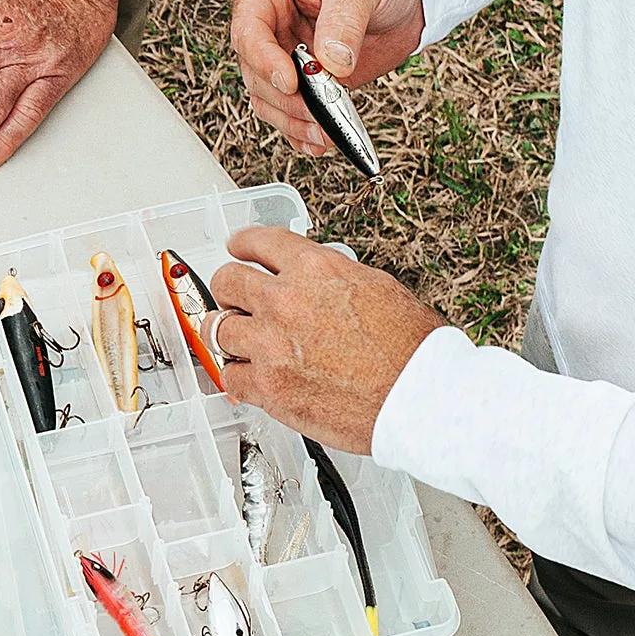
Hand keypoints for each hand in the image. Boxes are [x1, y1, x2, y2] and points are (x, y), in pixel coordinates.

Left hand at [209, 227, 445, 452]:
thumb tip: (320, 284)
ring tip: (239, 339)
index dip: (243, 243)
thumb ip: (335, 280)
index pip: (261, 242)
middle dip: (229, 288)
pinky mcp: (268, 387)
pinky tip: (250, 374)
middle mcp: (287, 300)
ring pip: (218, 329)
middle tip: (233, 297)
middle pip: (227, 281)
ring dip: (229, 332)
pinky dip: (238, 375)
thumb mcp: (378, 286)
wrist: (416, 393)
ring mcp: (271, 344)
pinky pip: (230, 376)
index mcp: (317, 269)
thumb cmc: (410, 347)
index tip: (238, 247)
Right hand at [232, 0, 423, 155]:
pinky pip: (292, 112)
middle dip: (287, 98)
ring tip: (325, 131)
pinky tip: (320, 140)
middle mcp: (269, 26)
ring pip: (270, 99)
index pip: (248, 31)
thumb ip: (343, 21)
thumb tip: (331, 62)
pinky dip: (302, 131)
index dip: (264, 61)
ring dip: (294, 120)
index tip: (291, 82)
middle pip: (257, 73)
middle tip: (320, 110)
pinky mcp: (308, 81)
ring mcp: (286, 56)